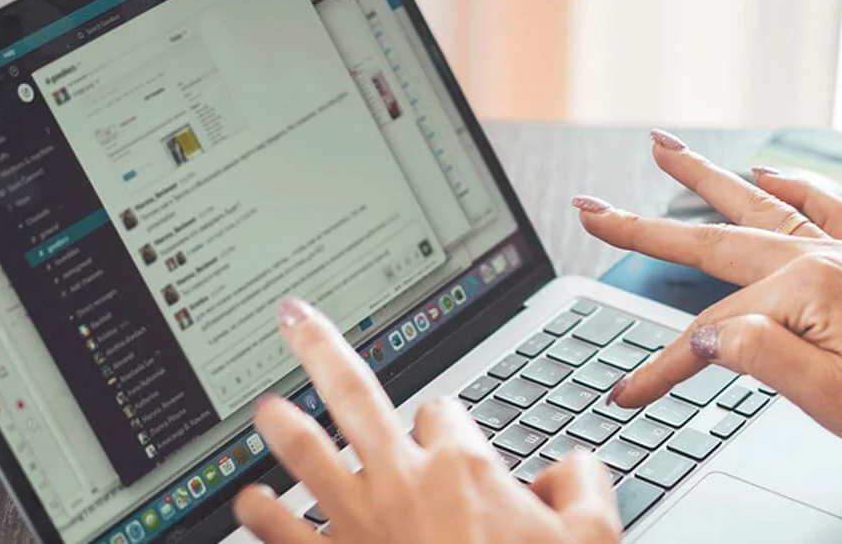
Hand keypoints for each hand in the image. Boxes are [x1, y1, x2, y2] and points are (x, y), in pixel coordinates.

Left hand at [232, 299, 620, 543]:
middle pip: (353, 395)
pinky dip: (261, 515)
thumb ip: (586, 486)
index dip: (449, 423)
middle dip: (321, 350)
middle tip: (294, 320)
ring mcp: (360, 524)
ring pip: (305, 455)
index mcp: (463, 468)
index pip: (445, 412)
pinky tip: (249, 502)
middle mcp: (402, 483)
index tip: (453, 442)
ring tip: (264, 409)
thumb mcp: (592, 537)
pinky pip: (285, 534)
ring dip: (281, 427)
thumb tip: (575, 466)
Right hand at [575, 130, 841, 464]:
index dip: (662, 367)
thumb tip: (706, 334)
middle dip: (645, 227)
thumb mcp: (831, 398)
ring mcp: (840, 256)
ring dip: (703, 179)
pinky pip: (817, 209)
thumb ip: (761, 358)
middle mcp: (820, 259)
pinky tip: (767, 173)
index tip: (627, 394)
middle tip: (591, 207)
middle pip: (713, 242)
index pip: (710, 332)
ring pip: (754, 208)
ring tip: (662, 147)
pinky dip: (788, 187)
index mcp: (808, 291)